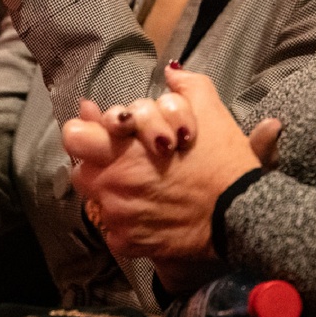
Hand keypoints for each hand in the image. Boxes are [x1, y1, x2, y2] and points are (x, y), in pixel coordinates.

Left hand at [63, 67, 261, 265]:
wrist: (241, 213)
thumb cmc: (223, 159)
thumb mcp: (208, 109)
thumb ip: (184, 86)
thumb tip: (170, 72)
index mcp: (120, 148)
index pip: (74, 135)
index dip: (88, 131)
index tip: (109, 135)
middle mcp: (111, 183)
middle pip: (81, 169)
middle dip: (99, 163)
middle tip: (128, 161)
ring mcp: (117, 217)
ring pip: (97, 202)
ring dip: (113, 193)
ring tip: (143, 189)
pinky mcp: (129, 244)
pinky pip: (114, 233)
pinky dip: (128, 226)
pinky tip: (152, 216)